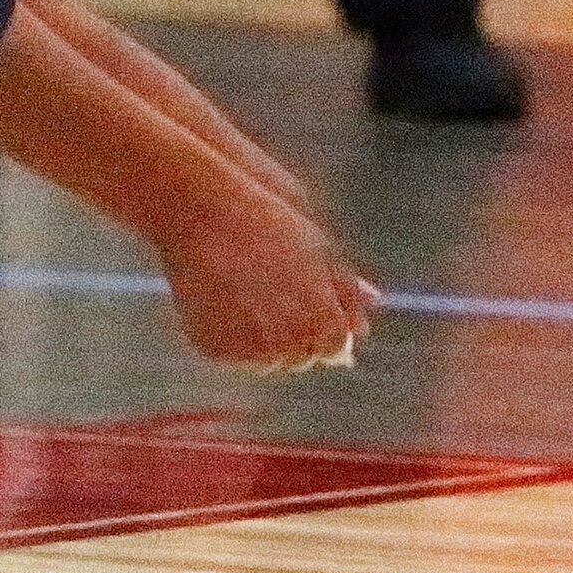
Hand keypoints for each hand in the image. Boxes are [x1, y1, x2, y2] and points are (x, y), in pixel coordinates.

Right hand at [151, 183, 376, 371]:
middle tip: (269, 291)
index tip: (303, 298)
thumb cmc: (267, 222)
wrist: (204, 210)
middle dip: (292, 334)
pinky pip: (228, 354)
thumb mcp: (320, 250)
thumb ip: (345, 290)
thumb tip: (367, 313)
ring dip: (259, 339)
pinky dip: (226, 335)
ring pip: (263, 361)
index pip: (333, 348)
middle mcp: (291, 345)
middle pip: (299, 358)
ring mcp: (249, 351)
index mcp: (324, 323)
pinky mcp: (214, 348)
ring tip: (243, 292)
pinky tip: (220, 299)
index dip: (322, 324)